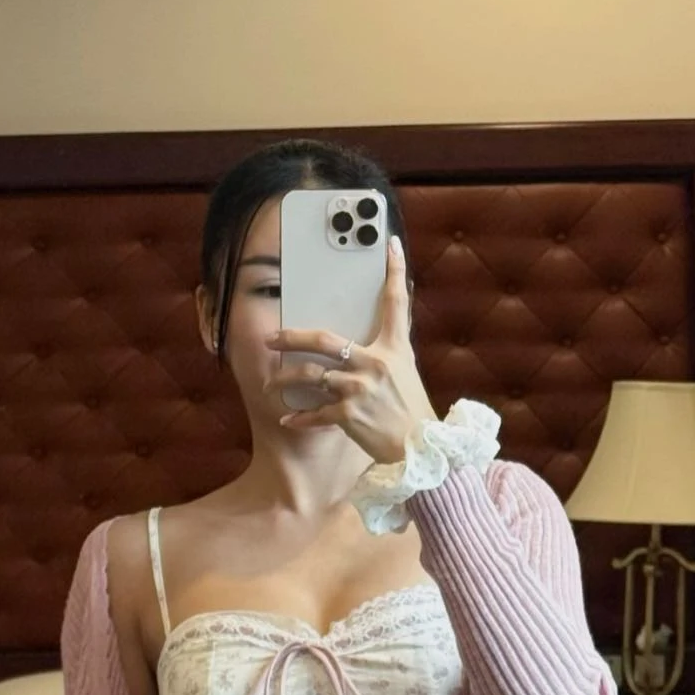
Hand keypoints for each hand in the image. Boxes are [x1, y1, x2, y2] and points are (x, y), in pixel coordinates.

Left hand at [265, 235, 437, 464]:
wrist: (421, 448)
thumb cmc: (413, 410)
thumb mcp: (407, 371)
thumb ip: (391, 348)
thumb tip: (385, 328)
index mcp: (394, 348)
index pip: (396, 303)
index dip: (395, 272)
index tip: (391, 247)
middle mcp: (374, 363)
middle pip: (324, 341)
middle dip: (292, 337)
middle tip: (272, 337)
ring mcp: (359, 389)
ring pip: (310, 376)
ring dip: (285, 380)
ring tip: (272, 384)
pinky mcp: (349, 415)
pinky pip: (315, 414)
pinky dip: (299, 418)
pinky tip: (287, 419)